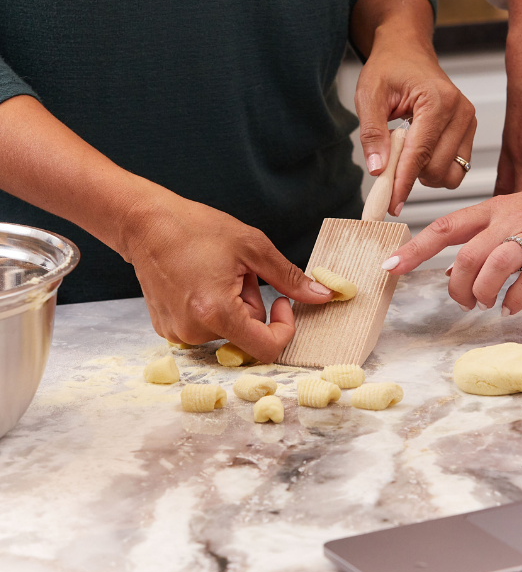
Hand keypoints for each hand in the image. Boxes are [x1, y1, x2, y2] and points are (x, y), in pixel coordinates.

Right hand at [121, 189, 332, 360]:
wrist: (145, 223)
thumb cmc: (197, 229)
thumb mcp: (253, 247)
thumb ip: (290, 278)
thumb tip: (324, 296)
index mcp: (216, 313)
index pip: (266, 348)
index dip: (285, 328)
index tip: (283, 301)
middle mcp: (193, 331)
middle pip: (247, 336)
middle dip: (253, 306)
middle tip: (239, 272)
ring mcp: (176, 333)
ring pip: (227, 331)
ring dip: (233, 307)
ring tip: (217, 274)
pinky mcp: (167, 329)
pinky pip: (206, 328)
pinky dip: (213, 309)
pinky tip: (200, 282)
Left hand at [355, 26, 475, 215]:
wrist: (407, 50)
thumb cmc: (389, 68)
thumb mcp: (369, 96)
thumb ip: (373, 133)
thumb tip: (379, 169)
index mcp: (438, 100)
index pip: (420, 154)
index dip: (403, 183)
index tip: (391, 205)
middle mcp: (460, 111)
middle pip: (438, 169)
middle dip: (411, 177)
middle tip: (388, 166)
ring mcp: (469, 122)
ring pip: (452, 173)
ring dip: (425, 175)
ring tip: (406, 155)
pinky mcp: (469, 130)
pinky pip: (457, 167)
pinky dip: (436, 169)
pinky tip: (420, 154)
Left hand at [383, 173, 521, 314]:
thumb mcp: (514, 214)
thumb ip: (482, 238)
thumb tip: (452, 268)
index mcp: (494, 209)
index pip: (444, 227)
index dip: (414, 249)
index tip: (390, 266)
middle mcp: (510, 220)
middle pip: (466, 256)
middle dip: (457, 287)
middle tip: (464, 301)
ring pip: (494, 267)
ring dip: (484, 293)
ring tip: (487, 303)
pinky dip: (515, 299)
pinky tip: (512, 306)